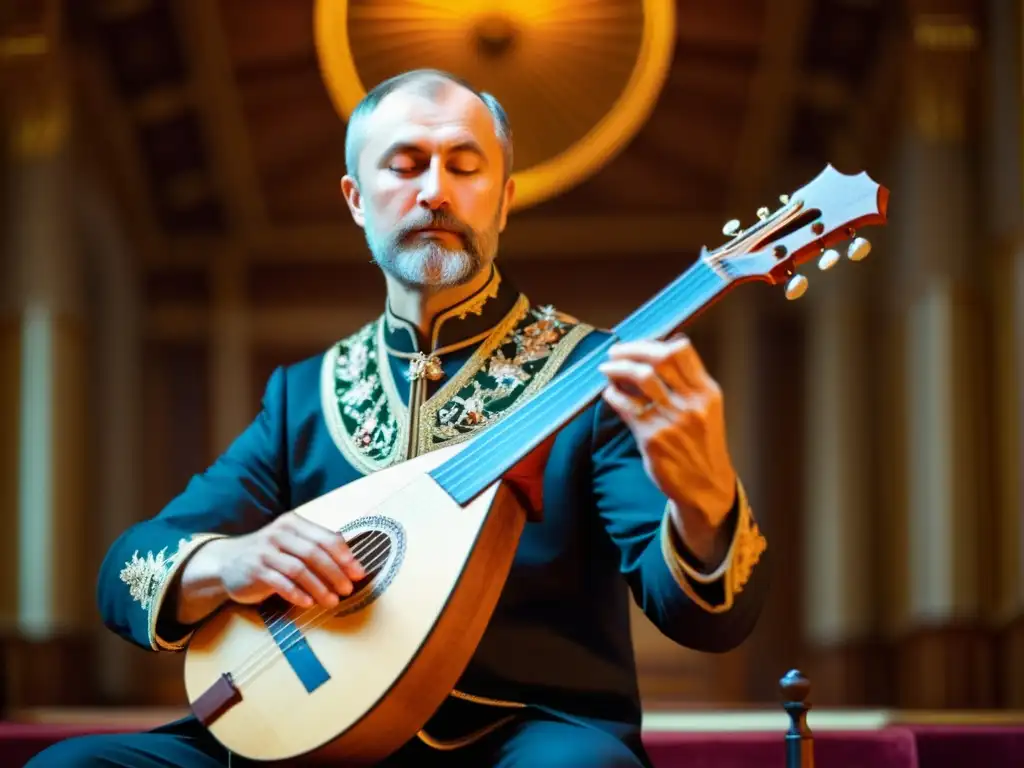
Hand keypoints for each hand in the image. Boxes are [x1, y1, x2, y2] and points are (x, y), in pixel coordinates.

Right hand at [211, 512, 364, 609]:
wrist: (227, 562)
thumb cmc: (270, 554)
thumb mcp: (292, 543)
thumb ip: (317, 546)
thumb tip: (351, 559)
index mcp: (293, 523)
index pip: (325, 538)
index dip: (344, 556)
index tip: (358, 573)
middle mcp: (279, 533)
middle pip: (314, 553)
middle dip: (335, 573)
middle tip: (348, 590)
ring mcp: (265, 551)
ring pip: (299, 569)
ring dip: (319, 587)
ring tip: (332, 602)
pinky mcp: (254, 569)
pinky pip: (280, 582)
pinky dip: (296, 593)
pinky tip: (307, 603)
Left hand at [598, 336, 736, 529]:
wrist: (705, 487)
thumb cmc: (701, 445)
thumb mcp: (706, 411)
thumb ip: (686, 384)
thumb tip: (651, 355)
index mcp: (707, 393)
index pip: (681, 351)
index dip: (652, 343)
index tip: (637, 345)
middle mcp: (692, 403)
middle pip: (659, 359)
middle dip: (631, 350)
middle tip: (614, 353)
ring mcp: (673, 420)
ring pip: (642, 378)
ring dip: (618, 368)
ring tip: (606, 369)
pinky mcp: (652, 438)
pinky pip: (627, 407)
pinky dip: (613, 395)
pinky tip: (609, 394)